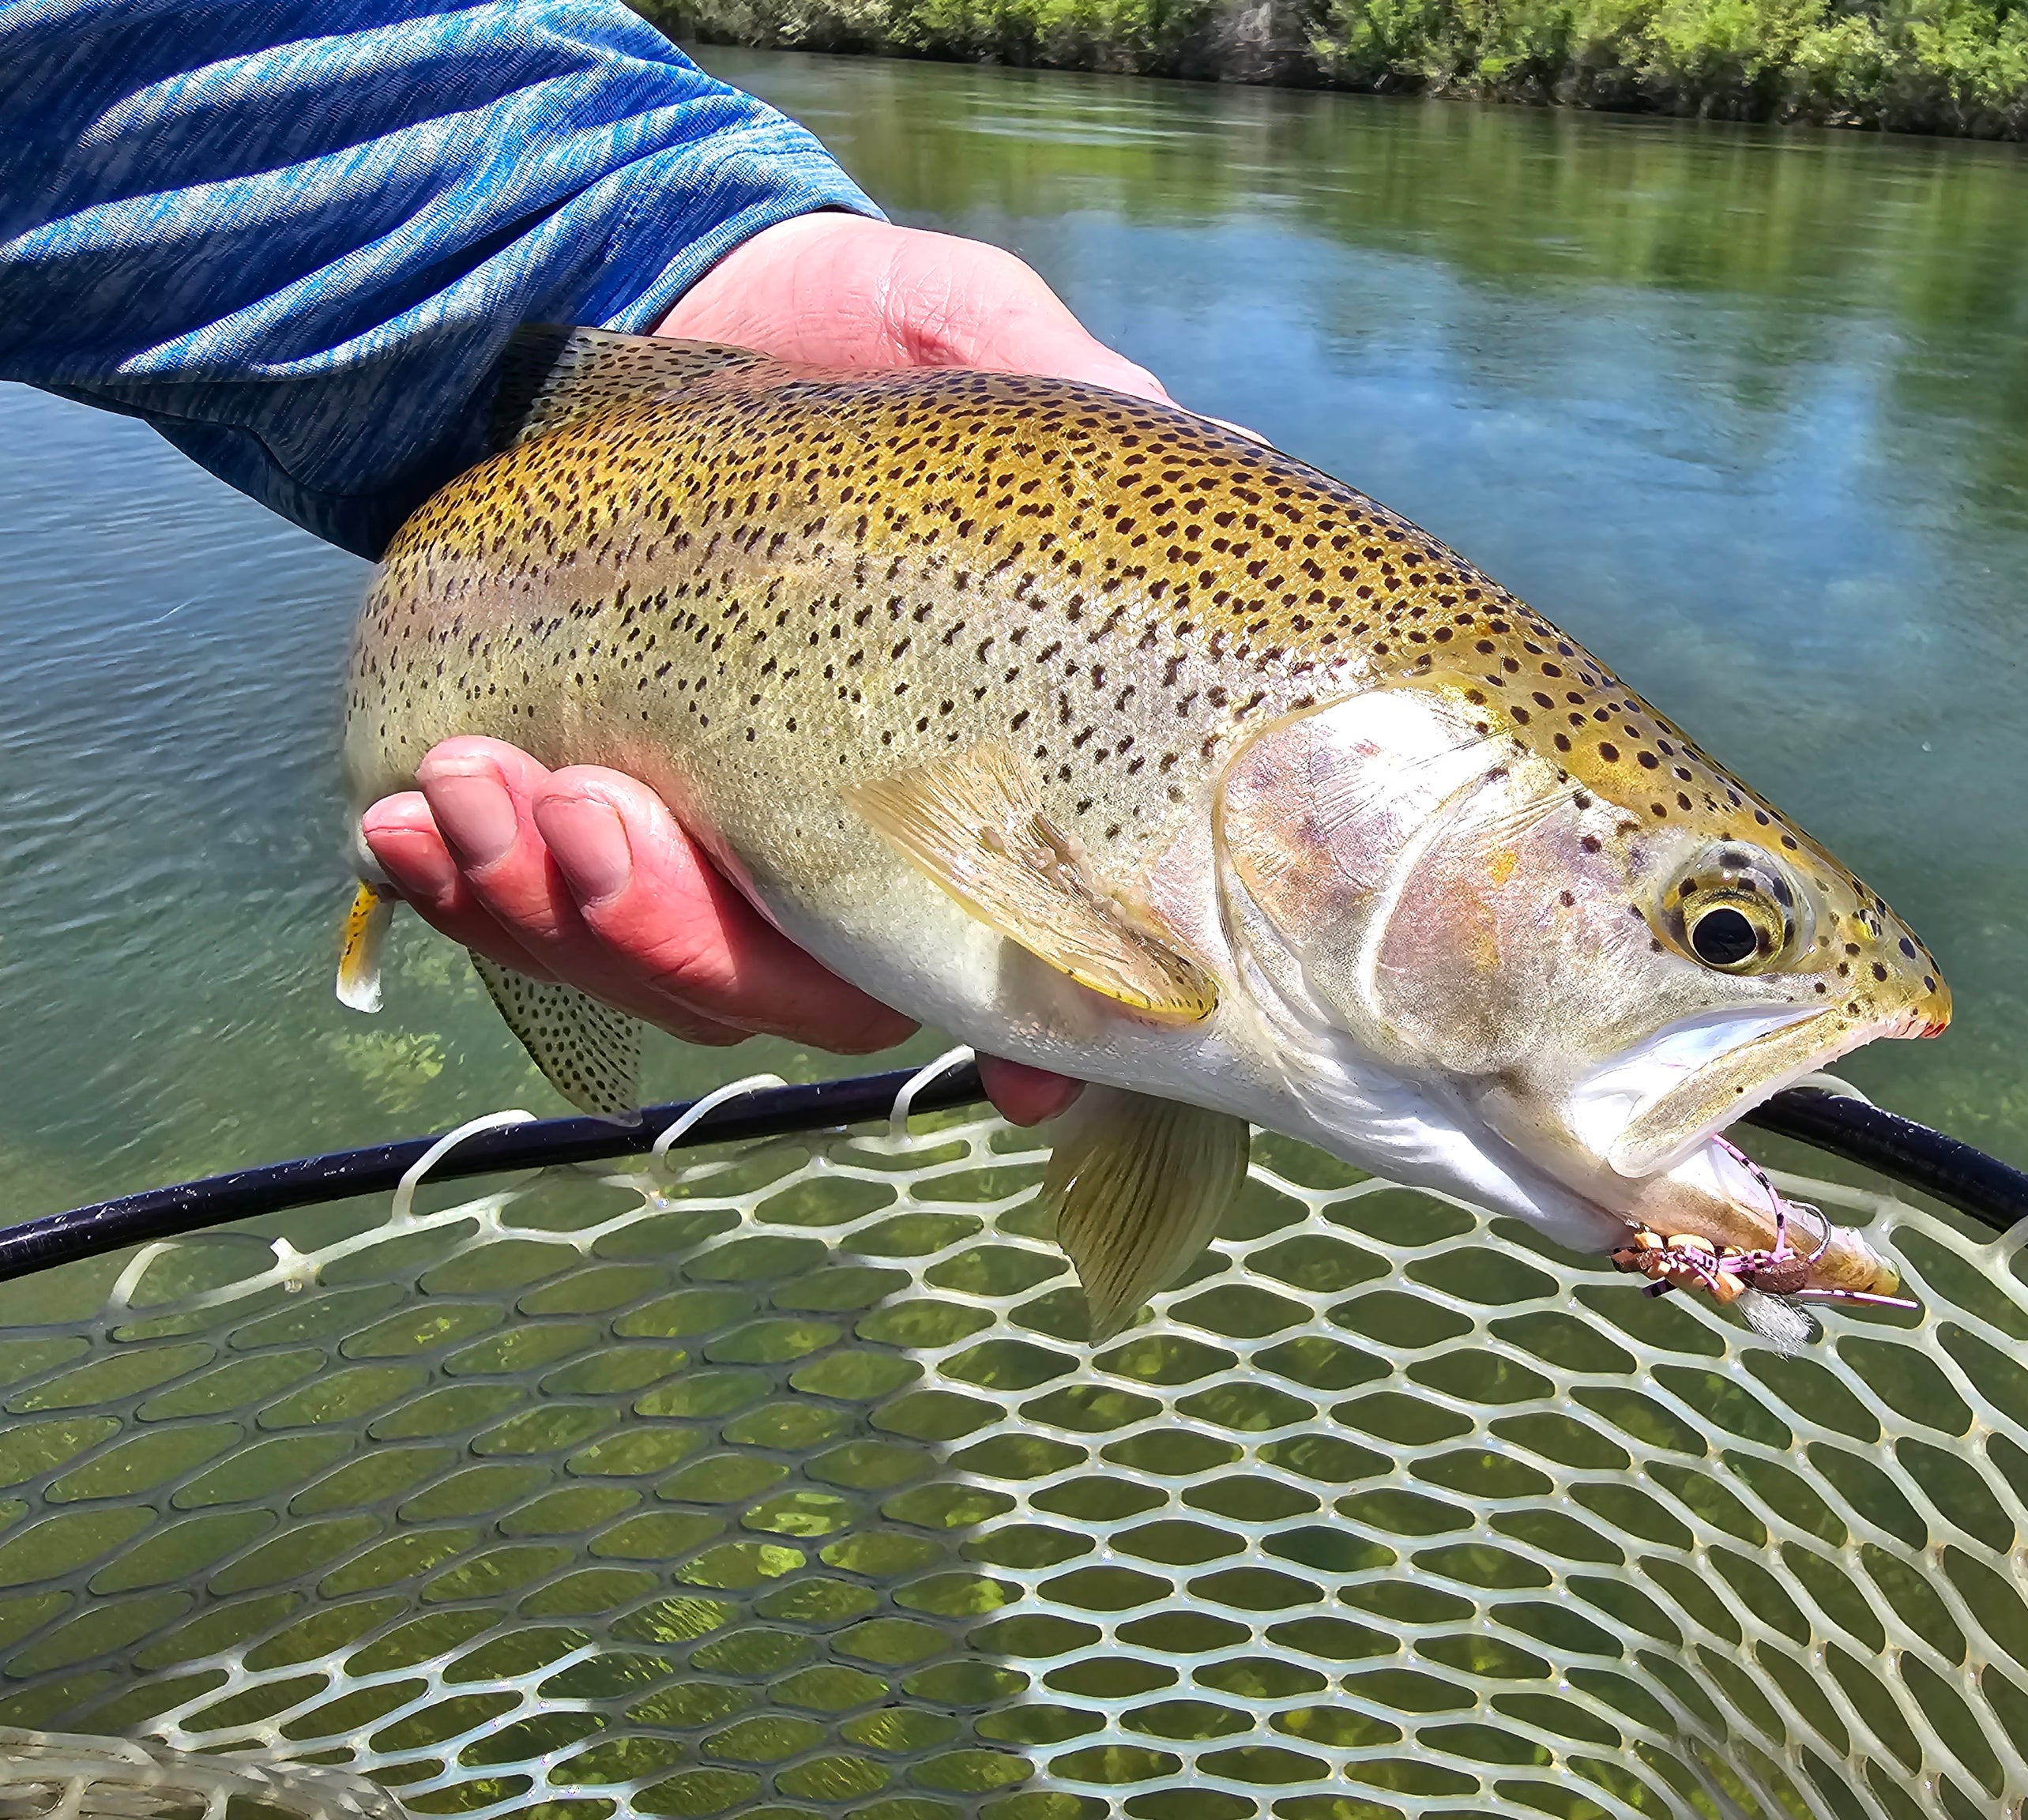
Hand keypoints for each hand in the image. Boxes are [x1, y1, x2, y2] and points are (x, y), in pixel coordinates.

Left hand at [360, 217, 1155, 1124]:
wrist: (654, 292)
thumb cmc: (837, 316)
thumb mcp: (953, 321)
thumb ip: (1053, 377)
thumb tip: (1165, 427)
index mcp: (976, 753)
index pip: (1026, 937)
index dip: (1033, 1032)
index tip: (1021, 1080)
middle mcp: (865, 838)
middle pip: (812, 994)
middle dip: (682, 934)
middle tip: (586, 817)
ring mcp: (730, 850)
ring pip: (665, 980)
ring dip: (551, 913)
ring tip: (465, 791)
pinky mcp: (602, 822)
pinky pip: (539, 927)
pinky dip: (466, 891)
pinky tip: (404, 824)